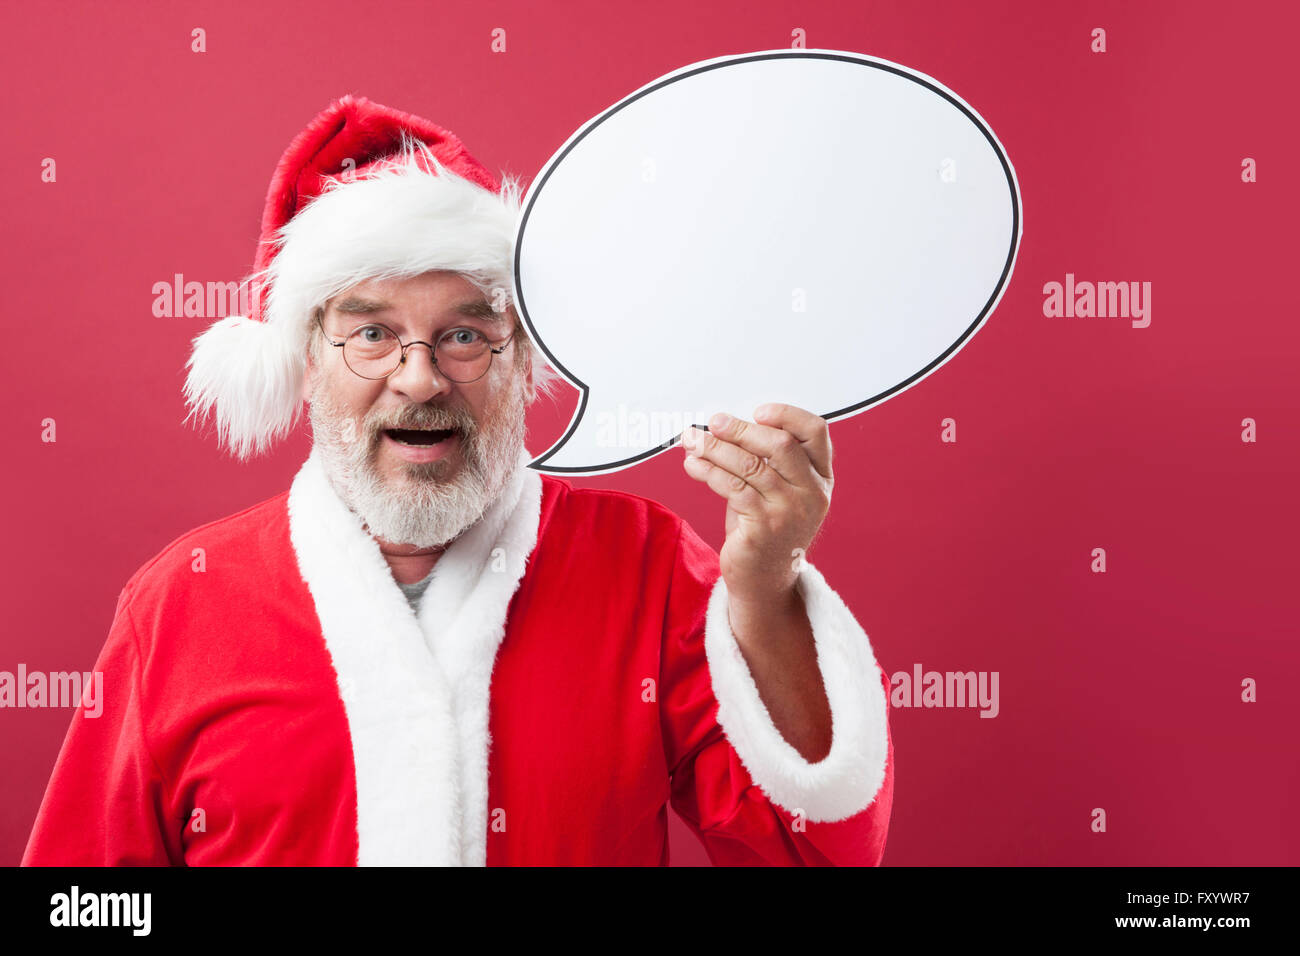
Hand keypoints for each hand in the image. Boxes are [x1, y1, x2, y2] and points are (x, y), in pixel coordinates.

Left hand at [680, 404, 833, 605]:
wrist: (765, 579)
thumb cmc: (767, 528)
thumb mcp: (778, 491)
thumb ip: (766, 460)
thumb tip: (724, 425)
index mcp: (820, 477)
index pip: (815, 432)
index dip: (787, 415)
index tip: (757, 413)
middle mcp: (812, 493)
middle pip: (780, 444)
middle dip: (741, 429)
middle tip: (713, 423)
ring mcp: (790, 512)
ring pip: (750, 464)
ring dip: (715, 448)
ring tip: (692, 441)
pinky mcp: (764, 527)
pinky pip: (732, 487)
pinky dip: (708, 471)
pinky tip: (693, 465)